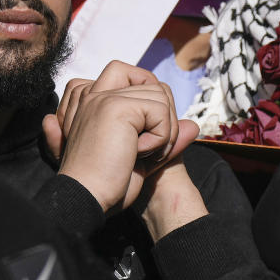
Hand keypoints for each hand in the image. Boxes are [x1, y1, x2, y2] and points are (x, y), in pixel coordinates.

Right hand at [43, 61, 198, 213]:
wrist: (85, 199)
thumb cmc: (106, 182)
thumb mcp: (141, 155)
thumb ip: (164, 135)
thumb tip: (193, 126)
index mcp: (93, 99)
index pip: (142, 80)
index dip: (156, 107)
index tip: (142, 139)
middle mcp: (95, 92)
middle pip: (157, 88)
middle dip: (164, 121)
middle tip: (146, 151)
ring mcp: (103, 96)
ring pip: (162, 97)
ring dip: (163, 132)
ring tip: (140, 153)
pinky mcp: (115, 106)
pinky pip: (161, 112)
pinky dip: (159, 138)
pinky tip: (136, 153)